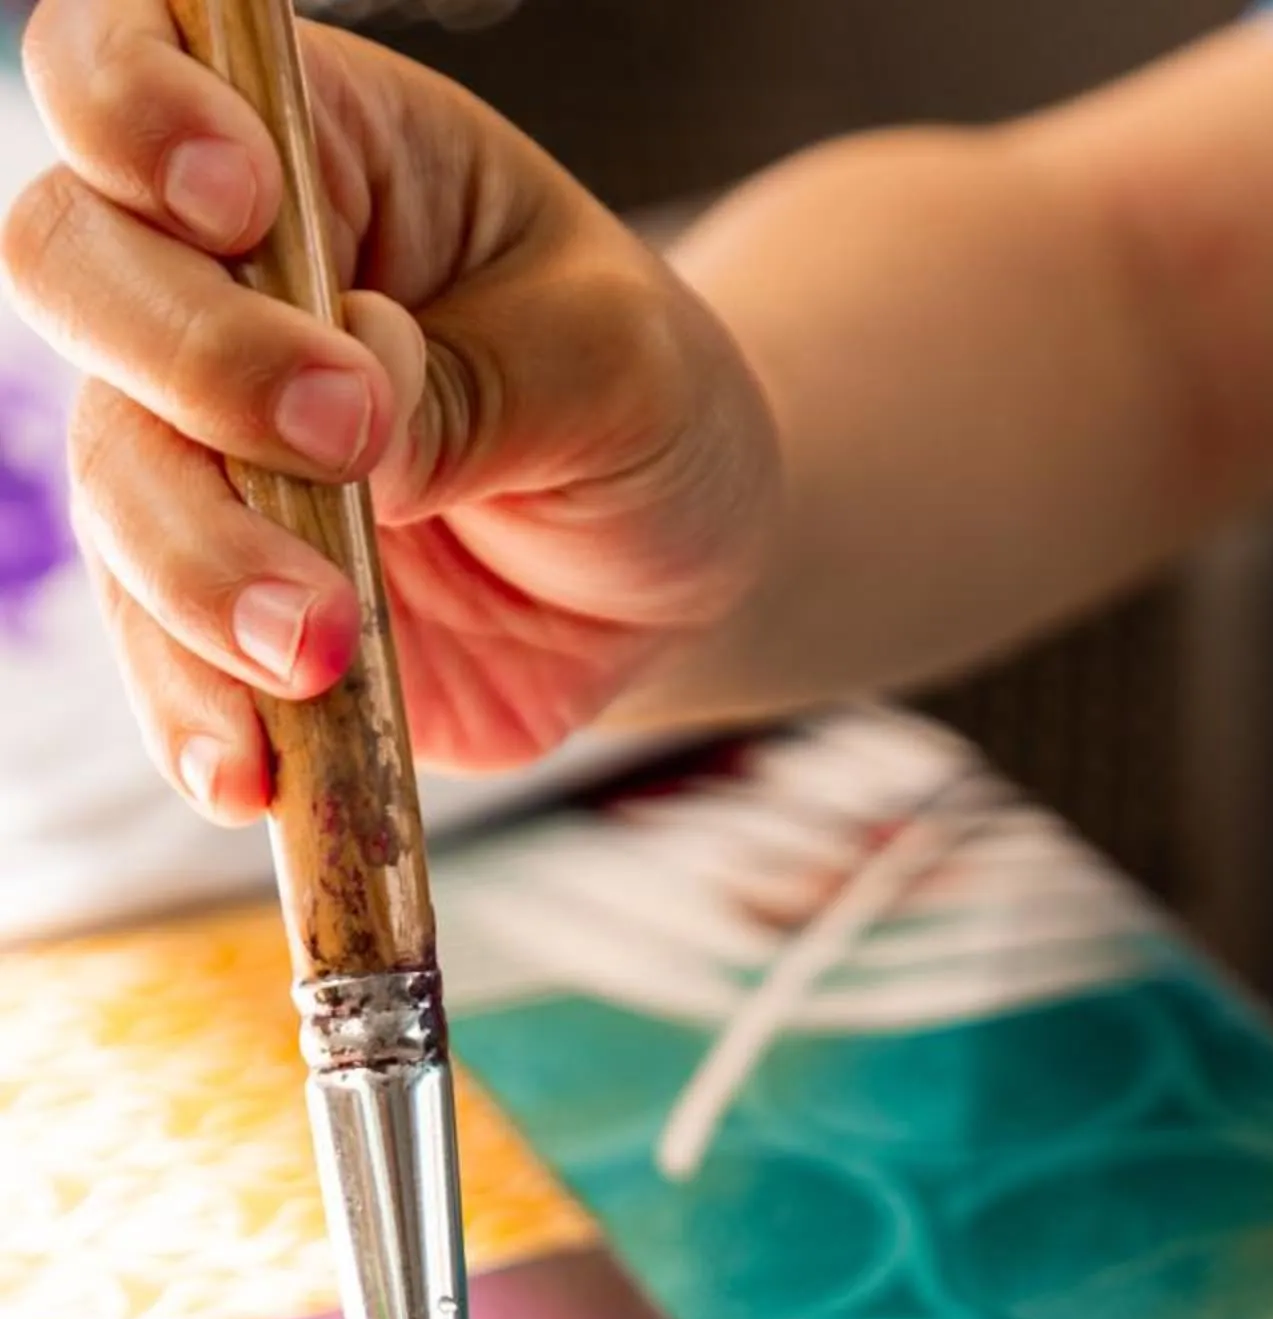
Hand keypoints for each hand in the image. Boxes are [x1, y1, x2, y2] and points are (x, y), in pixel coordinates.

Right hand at [0, 0, 780, 817]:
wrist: (677, 575)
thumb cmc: (652, 411)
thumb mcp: (619, 369)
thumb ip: (480, 379)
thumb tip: (352, 409)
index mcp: (313, 149)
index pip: (136, 55)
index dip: (137, 111)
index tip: (240, 203)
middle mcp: (217, 282)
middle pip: (74, 266)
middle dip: (185, 361)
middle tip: (342, 446)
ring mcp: (202, 446)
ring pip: (113, 480)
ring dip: (197, 573)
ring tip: (321, 647)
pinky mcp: (219, 596)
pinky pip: (160, 649)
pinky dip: (194, 713)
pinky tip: (245, 771)